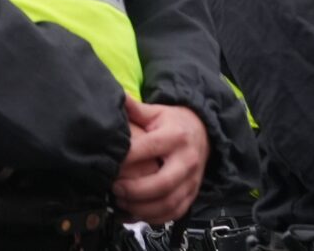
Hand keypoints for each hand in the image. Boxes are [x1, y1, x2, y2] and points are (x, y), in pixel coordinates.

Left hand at [112, 98, 208, 224]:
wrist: (204, 134)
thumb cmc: (174, 123)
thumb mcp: (156, 112)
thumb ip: (135, 108)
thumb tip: (114, 96)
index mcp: (175, 137)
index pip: (149, 149)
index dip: (127, 158)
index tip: (109, 163)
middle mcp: (187, 161)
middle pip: (162, 183)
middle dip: (135, 190)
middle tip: (114, 188)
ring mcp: (192, 181)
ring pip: (168, 204)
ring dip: (142, 208)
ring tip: (121, 202)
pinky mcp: (192, 195)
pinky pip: (174, 213)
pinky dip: (154, 218)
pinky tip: (135, 213)